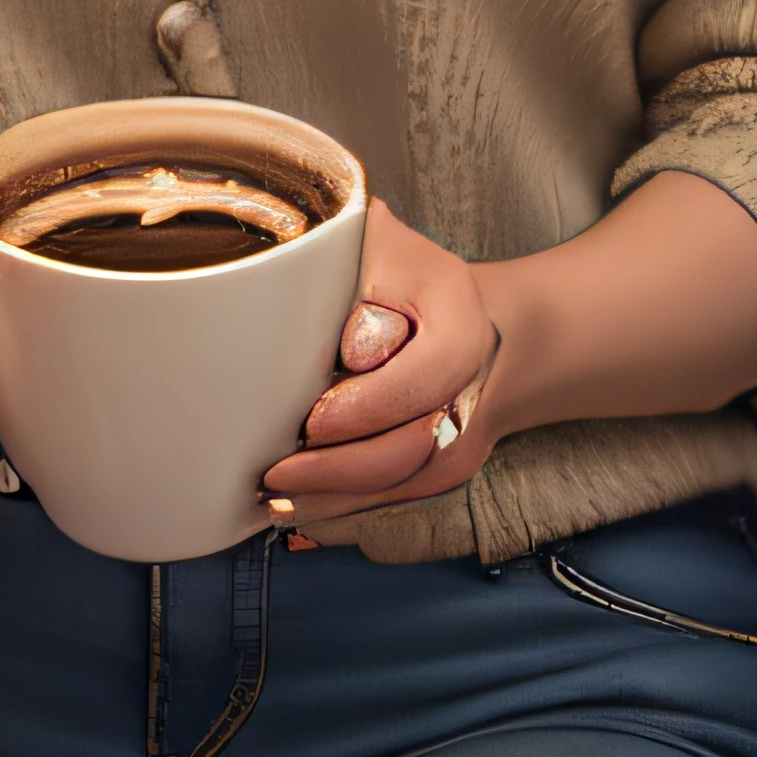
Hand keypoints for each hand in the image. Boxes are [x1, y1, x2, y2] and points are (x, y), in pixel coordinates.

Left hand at [258, 197, 495, 525]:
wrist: (482, 322)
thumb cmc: (407, 276)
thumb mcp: (376, 248)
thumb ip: (342, 274)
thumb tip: (297, 327)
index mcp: (463, 321)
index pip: (428, 375)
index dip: (370, 405)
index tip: (312, 421)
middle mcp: (475, 383)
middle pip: (418, 443)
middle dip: (341, 468)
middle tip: (275, 475)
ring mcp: (469, 429)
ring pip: (408, 480)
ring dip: (339, 497)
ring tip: (276, 500)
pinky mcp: (451, 463)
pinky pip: (402, 496)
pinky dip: (350, 507)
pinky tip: (301, 508)